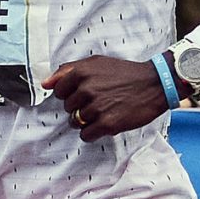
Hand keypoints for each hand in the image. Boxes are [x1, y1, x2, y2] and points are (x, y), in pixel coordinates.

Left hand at [44, 53, 170, 140]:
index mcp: (81, 73)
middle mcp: (87, 90)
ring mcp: (97, 108)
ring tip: (104, 111)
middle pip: (67, 109)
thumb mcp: (96, 63)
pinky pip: (86, 135)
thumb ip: (68, 71)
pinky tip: (105, 122)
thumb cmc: (124, 73)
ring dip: (87, 121)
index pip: (58, 92)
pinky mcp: (108, 124)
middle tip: (99, 101)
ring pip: (76, 123)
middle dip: (80, 107)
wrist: (154, 84)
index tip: (85, 93)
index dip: (71, 94)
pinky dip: (93, 132)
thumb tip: (45, 84)